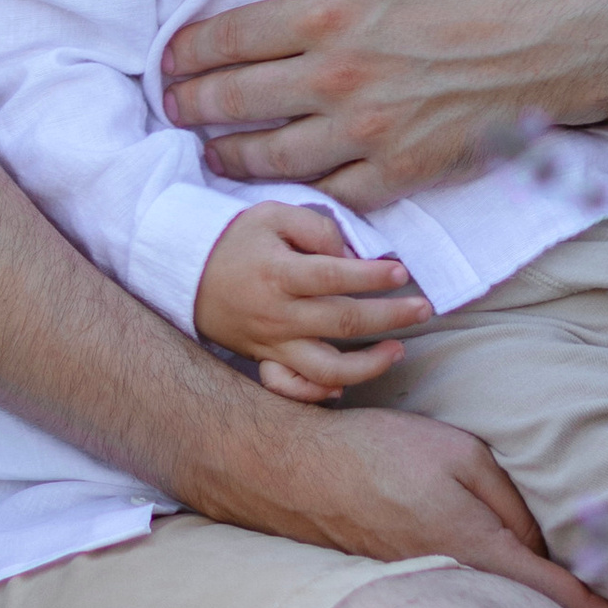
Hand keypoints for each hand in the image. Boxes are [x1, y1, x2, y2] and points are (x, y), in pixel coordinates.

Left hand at [163, 0, 607, 206]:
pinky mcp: (402, 172)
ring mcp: (368, 132)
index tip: (169, 61)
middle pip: (234, 102)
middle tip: (173, 109)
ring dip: (228, 158)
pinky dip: (298, 192)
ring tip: (211, 155)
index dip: (185, 54)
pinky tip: (281, 184)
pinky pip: (332, 192)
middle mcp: (336, 78)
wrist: (556, 34)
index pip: (227, 40)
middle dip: (191, 107)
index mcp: (326, 13)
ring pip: (271, 158)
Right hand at [195, 202, 435, 404]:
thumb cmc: (236, 239)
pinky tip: (345, 384)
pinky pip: (294, 389)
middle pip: (344, 323)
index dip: (373, 277)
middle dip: (391, 317)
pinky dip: (320, 393)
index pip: (334, 276)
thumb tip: (351, 256)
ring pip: (327, 368)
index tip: (402, 273)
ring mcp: (272, 343)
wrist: (184, 272)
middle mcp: (278, 314)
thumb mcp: (271, 215)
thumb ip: (315, 229)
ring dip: (369, 365)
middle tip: (423, 309)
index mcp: (279, 273)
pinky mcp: (266, 360)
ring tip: (398, 350)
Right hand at [226, 403, 607, 607]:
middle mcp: (457, 588)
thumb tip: (551, 542)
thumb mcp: (461, 456)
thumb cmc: (377, 455)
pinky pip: (473, 607)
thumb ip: (515, 501)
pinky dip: (505, 606)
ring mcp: (432, 596)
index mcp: (478, 554)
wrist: (291, 475)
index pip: (564, 605)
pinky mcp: (411, 591)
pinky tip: (522, 589)